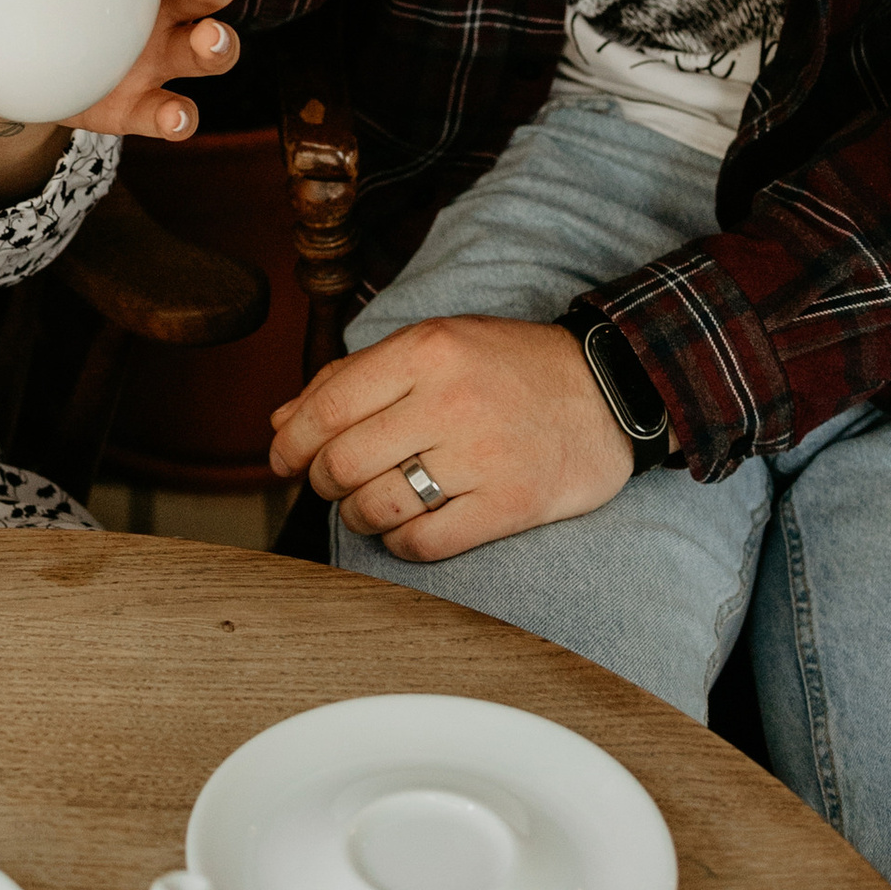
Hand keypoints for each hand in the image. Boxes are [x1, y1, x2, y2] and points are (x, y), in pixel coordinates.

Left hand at [0, 0, 242, 174]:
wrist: (10, 72)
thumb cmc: (25, 4)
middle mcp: (162, 2)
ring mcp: (159, 57)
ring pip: (213, 45)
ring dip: (216, 41)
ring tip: (203, 39)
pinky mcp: (143, 105)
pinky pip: (175, 113)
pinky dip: (179, 115)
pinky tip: (173, 113)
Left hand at [267, 315, 634, 557]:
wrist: (607, 390)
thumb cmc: (508, 367)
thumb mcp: (433, 346)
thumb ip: (353, 378)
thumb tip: (283, 422)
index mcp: (425, 351)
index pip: (327, 406)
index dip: (291, 442)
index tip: (283, 459)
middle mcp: (450, 401)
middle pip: (343, 462)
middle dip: (322, 482)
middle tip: (330, 483)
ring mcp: (481, 456)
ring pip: (377, 507)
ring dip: (358, 515)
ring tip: (370, 505)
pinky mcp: (509, 505)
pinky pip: (424, 543)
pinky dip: (400, 544)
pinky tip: (407, 527)